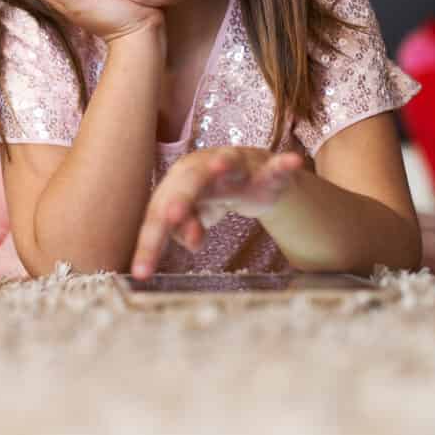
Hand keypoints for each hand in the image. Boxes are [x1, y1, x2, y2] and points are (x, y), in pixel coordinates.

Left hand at [129, 147, 303, 278]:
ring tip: (219, 167)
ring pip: (228, 163)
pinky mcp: (265, 169)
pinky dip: (283, 166)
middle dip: (181, 199)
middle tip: (170, 217)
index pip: (159, 214)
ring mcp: (235, 166)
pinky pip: (275, 168)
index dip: (150, 242)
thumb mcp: (195, 217)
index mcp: (177, 183)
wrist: (249, 174)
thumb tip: (191, 242)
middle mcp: (202, 169)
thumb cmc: (211, 197)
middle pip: (188, 185)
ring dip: (223, 165)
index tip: (141, 271)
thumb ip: (186, 230)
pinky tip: (292, 162)